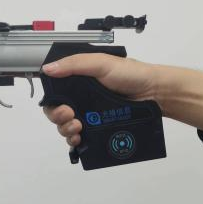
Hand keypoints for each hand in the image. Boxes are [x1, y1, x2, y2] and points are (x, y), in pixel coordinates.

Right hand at [42, 53, 202, 146]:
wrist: (154, 93)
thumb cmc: (131, 74)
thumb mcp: (101, 63)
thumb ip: (74, 64)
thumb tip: (48, 69)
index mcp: (78, 81)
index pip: (55, 94)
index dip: (52, 103)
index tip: (61, 106)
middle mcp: (81, 99)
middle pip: (57, 113)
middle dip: (58, 117)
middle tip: (69, 116)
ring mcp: (89, 115)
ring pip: (66, 127)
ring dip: (66, 130)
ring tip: (77, 127)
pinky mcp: (98, 128)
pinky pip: (80, 138)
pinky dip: (75, 140)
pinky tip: (79, 138)